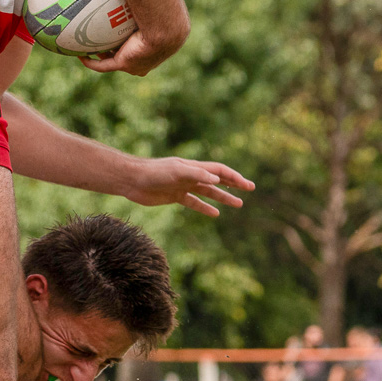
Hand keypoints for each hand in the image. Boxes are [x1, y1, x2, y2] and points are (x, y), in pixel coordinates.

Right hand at [79, 17, 187, 75]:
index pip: (144, 39)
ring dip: (104, 56)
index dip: (132, 35)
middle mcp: (149, 55)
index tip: (122, 26)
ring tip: (90, 47)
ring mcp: (137, 62)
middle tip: (104, 38)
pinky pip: (104, 66)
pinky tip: (81, 55)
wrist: (166, 25)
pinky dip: (92, 62)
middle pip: (130, 53)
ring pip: (116, 60)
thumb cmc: (166, 6)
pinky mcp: (125, 64)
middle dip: (116, 48)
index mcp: (159, 40)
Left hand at [125, 155, 252, 216]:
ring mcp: (183, 186)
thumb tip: (217, 180)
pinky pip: (194, 202)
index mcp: (193, 167)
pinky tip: (215, 214)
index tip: (247, 185)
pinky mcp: (174, 196)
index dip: (234, 177)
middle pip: (217, 180)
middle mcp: (190, 175)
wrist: (132, 180)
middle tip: (250, 190)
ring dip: (223, 198)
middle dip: (234, 184)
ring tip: (239, 204)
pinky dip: (204, 207)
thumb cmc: (153, 172)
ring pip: (208, 192)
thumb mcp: (176, 171)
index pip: (219, 171)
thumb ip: (196, 174)